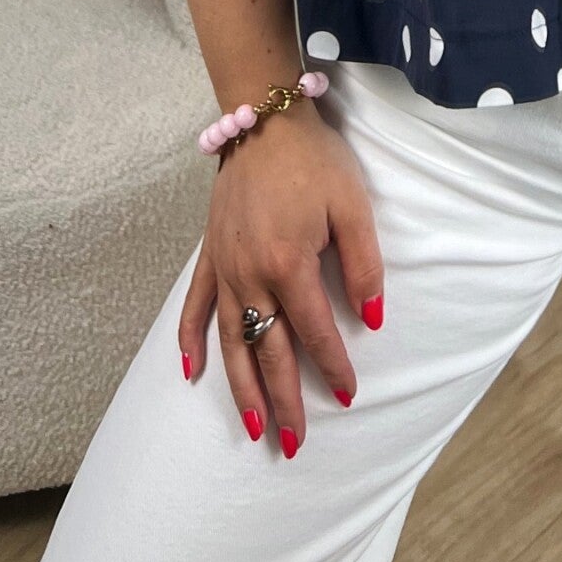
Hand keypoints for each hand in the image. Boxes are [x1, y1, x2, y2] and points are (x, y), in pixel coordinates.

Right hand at [178, 101, 384, 455]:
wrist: (264, 118)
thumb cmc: (315, 159)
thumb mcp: (353, 205)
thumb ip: (363, 265)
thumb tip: (372, 319)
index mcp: (289, 263)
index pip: (314, 332)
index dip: (333, 367)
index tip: (348, 397)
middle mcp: (250, 274)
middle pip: (267, 350)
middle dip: (283, 400)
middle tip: (294, 443)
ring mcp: (224, 267)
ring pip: (230, 341)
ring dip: (241, 388)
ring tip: (254, 427)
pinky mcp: (208, 254)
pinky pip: (195, 306)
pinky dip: (189, 342)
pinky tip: (191, 373)